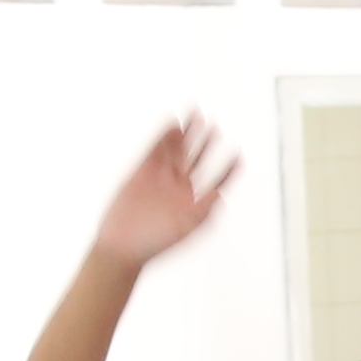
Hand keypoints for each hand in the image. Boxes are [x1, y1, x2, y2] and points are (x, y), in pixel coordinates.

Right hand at [93, 116, 236, 269]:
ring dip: (186, 134)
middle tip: (212, 124)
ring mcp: (161, 178)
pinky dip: (164, 137)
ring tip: (195, 116)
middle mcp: (179, 188)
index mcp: (193, 203)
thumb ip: (205, 210)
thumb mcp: (187, 228)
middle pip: (195, 159)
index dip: (227, 170)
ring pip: (176, 150)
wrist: (123, 245)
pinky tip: (172, 125)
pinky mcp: (142, 171)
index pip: (215, 182)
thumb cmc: (155, 243)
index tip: (238, 155)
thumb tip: (221, 197)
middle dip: (204, 142)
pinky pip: (155, 150)